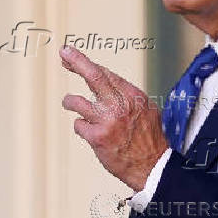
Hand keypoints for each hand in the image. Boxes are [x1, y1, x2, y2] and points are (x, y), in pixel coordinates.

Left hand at [60, 46, 168, 190]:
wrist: (153, 165)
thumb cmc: (150, 136)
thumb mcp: (146, 107)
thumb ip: (126, 95)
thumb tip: (108, 82)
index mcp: (132, 94)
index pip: (105, 73)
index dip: (86, 62)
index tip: (72, 55)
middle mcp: (119, 104)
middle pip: (94, 76)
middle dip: (77, 61)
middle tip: (64, 52)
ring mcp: (107, 121)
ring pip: (77, 102)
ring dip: (69, 101)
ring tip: (68, 102)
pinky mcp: (97, 138)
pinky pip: (79, 125)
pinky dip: (82, 126)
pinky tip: (90, 130)